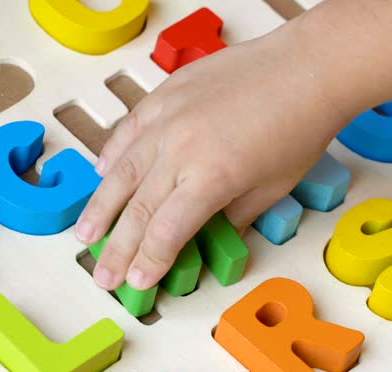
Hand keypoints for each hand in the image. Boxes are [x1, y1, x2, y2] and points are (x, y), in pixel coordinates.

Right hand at [75, 24, 347, 289]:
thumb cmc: (299, 129)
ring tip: (85, 233)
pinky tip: (101, 172)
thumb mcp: (272, 188)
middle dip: (117, 249)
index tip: (136, 282)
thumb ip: (233, 216)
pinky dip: (113, 152)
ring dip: (100, 206)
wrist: (306, 69)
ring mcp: (168, 118)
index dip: (148, 262)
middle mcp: (180, 149)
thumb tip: (210, 237)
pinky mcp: (166, 93)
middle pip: (137, 209)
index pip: (166, 233)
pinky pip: (129, 127)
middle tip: (101, 275)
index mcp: (210, 179)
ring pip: (121, 169)